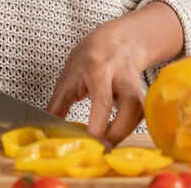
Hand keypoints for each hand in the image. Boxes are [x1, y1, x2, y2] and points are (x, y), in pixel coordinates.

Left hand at [47, 17, 148, 145]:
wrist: (118, 40)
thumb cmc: (90, 57)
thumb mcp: (68, 76)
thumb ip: (57, 105)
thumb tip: (46, 133)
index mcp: (99, 69)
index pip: (102, 100)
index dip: (97, 124)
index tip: (88, 142)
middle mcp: (123, 77)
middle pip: (130, 107)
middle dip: (117, 133)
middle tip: (100, 149)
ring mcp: (137, 86)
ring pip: (139, 114)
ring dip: (123, 134)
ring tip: (104, 147)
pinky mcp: (144, 97)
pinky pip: (139, 118)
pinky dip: (126, 131)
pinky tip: (113, 138)